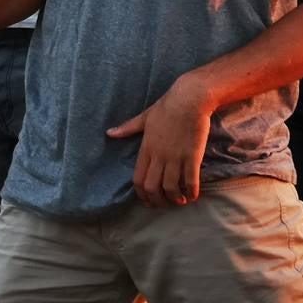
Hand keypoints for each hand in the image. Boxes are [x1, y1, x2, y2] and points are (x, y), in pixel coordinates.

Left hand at [106, 74, 213, 207]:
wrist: (190, 98)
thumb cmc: (167, 107)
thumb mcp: (144, 118)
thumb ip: (127, 128)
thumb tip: (109, 133)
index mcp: (146, 148)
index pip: (137, 179)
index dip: (142, 195)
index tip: (148, 201)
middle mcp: (159, 155)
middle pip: (152, 187)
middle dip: (157, 201)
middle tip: (164, 204)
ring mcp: (175, 157)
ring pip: (170, 188)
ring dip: (175, 199)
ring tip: (179, 200)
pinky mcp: (192, 156)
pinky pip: (190, 181)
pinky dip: (191, 192)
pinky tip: (193, 195)